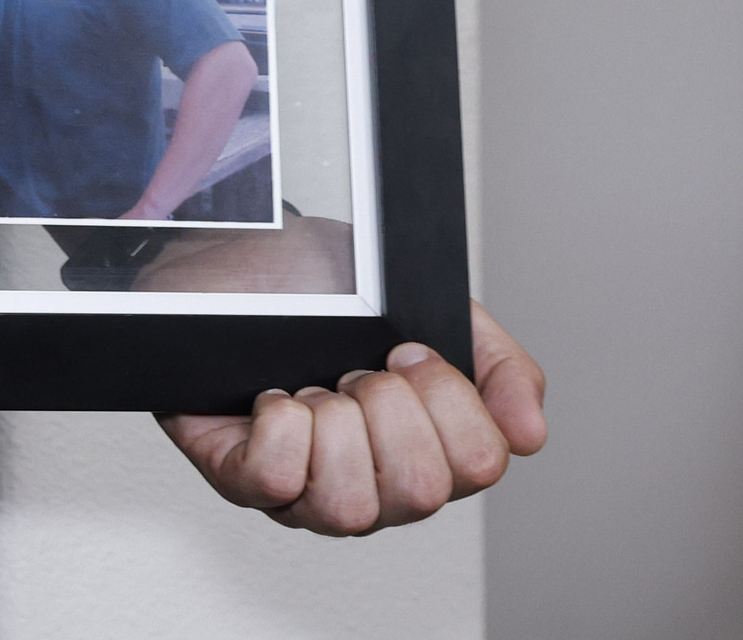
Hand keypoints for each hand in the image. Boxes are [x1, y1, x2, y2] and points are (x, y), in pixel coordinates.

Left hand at [159, 303, 548, 534]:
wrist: (230, 254)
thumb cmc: (321, 287)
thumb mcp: (429, 305)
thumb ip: (497, 366)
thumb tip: (528, 433)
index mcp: (429, 451)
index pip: (480, 465)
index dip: (448, 398)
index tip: (409, 350)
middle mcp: (376, 485)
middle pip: (420, 491)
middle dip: (388, 407)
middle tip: (356, 370)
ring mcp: (309, 491)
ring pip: (350, 505)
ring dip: (333, 424)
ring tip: (314, 386)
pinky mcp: (241, 477)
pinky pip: (276, 482)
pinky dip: (278, 429)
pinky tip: (275, 398)